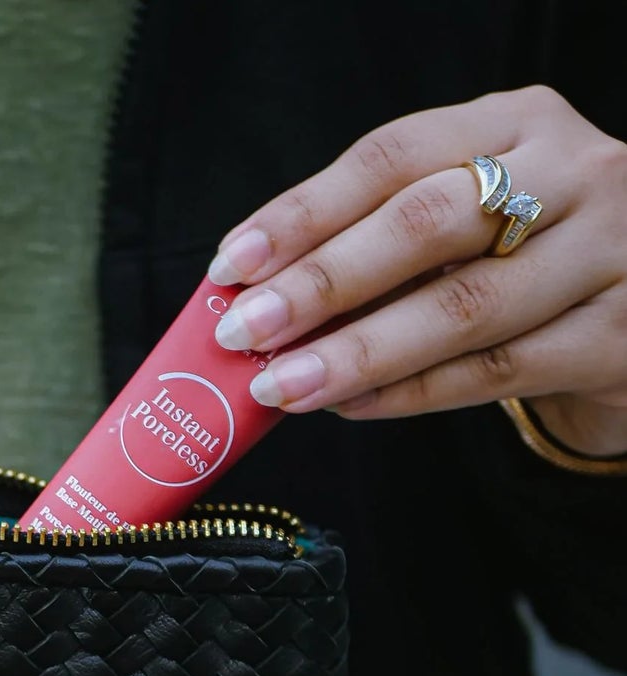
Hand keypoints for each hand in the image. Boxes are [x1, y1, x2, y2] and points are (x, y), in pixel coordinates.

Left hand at [207, 85, 626, 457]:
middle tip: (244, 332)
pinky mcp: (619, 337)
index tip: (232, 265)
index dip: (304, 212)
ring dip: (357, 352)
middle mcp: (574, 173)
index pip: (393, 156)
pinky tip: (349, 406)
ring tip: (282, 386)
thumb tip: (254, 296)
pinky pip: (496, 371)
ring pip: (462, 306)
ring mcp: (611, 252)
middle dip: (322, 282)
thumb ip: (378, 241)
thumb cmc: (524, 259)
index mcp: (518, 124)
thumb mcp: (468, 218)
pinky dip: (411, 392)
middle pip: (426, 224)